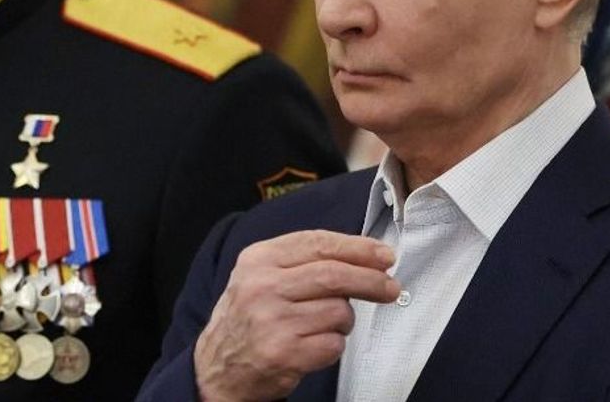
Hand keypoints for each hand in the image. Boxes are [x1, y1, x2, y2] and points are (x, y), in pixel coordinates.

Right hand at [193, 230, 399, 401]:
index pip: (318, 243)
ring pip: (338, 311)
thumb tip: (365, 255)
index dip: (357, 248)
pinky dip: (333, 345)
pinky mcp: (283, 353)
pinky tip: (312, 345)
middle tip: (391, 287)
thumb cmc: (250, 316)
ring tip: (322, 325)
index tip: (384, 255)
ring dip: (343, 321)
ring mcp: (272, 321)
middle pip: (334, 275)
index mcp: (258, 259)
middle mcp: (262, 286)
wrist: (218, 366)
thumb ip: (304, 260)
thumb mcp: (262, 275)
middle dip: (371, 280)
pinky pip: (334, 344)